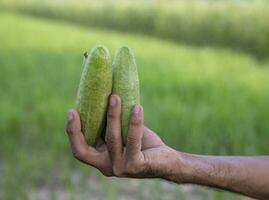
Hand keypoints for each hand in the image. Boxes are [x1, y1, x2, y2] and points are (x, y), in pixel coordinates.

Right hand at [66, 95, 180, 178]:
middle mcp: (108, 167)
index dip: (72, 132)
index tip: (72, 111)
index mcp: (102, 159)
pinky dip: (134, 123)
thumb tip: (105, 94)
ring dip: (113, 115)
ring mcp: (121, 168)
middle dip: (76, 131)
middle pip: (83, 151)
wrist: (167, 160)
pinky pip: (133, 140)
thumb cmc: (143, 144)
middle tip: (76, 109)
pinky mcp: (136, 165)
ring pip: (112, 139)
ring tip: (116, 96)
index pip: (80, 149)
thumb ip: (111, 124)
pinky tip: (137, 108)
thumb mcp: (123, 133)